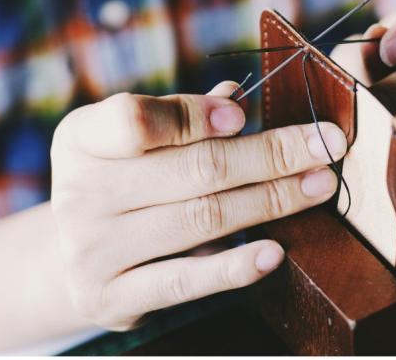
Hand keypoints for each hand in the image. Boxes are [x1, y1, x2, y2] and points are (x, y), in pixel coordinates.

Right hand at [50, 82, 346, 330]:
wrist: (69, 262)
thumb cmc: (121, 184)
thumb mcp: (136, 143)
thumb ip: (183, 117)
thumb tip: (238, 97)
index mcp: (83, 139)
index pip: (136, 119)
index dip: (195, 116)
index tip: (245, 116)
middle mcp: (79, 193)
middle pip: (192, 169)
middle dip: (269, 155)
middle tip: (325, 146)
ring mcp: (92, 250)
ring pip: (201, 218)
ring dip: (272, 200)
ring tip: (319, 186)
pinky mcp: (112, 298)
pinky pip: (185, 281)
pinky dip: (235, 267)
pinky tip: (275, 251)